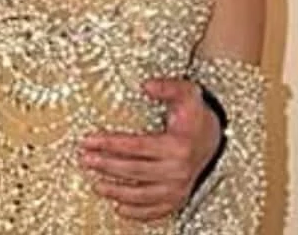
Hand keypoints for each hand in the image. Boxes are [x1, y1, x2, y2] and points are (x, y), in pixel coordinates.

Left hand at [79, 79, 222, 220]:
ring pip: (141, 194)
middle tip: (85, 160)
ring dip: (116, 191)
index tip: (89, 141)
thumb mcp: (186, 93)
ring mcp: (179, 187)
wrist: (212, 137)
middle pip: (133, 170)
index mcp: (177, 146)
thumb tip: (147, 85)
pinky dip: (137, 212)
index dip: (109, 143)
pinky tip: (119, 207)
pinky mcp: (178, 197)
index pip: (135, 146)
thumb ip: (168, 86)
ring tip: (96, 184)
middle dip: (105, 165)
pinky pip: (156, 210)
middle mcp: (178, 169)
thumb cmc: (195, 116)